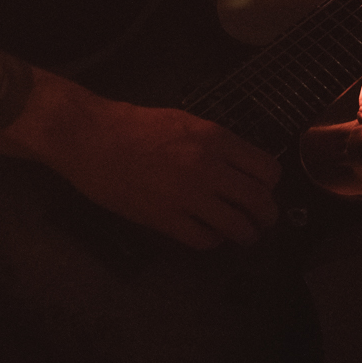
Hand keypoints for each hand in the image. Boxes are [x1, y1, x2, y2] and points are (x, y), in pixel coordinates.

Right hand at [54, 93, 280, 249]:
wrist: (92, 139)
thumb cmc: (134, 125)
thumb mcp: (185, 121)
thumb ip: (216, 144)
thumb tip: (241, 166)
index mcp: (215, 139)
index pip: (267, 170)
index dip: (270, 184)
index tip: (263, 189)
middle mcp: (208, 168)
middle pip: (260, 201)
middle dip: (267, 215)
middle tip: (263, 220)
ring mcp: (188, 196)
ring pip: (238, 227)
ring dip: (246, 234)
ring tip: (243, 235)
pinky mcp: (166, 220)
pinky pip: (205, 240)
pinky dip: (213, 241)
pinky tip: (208, 234)